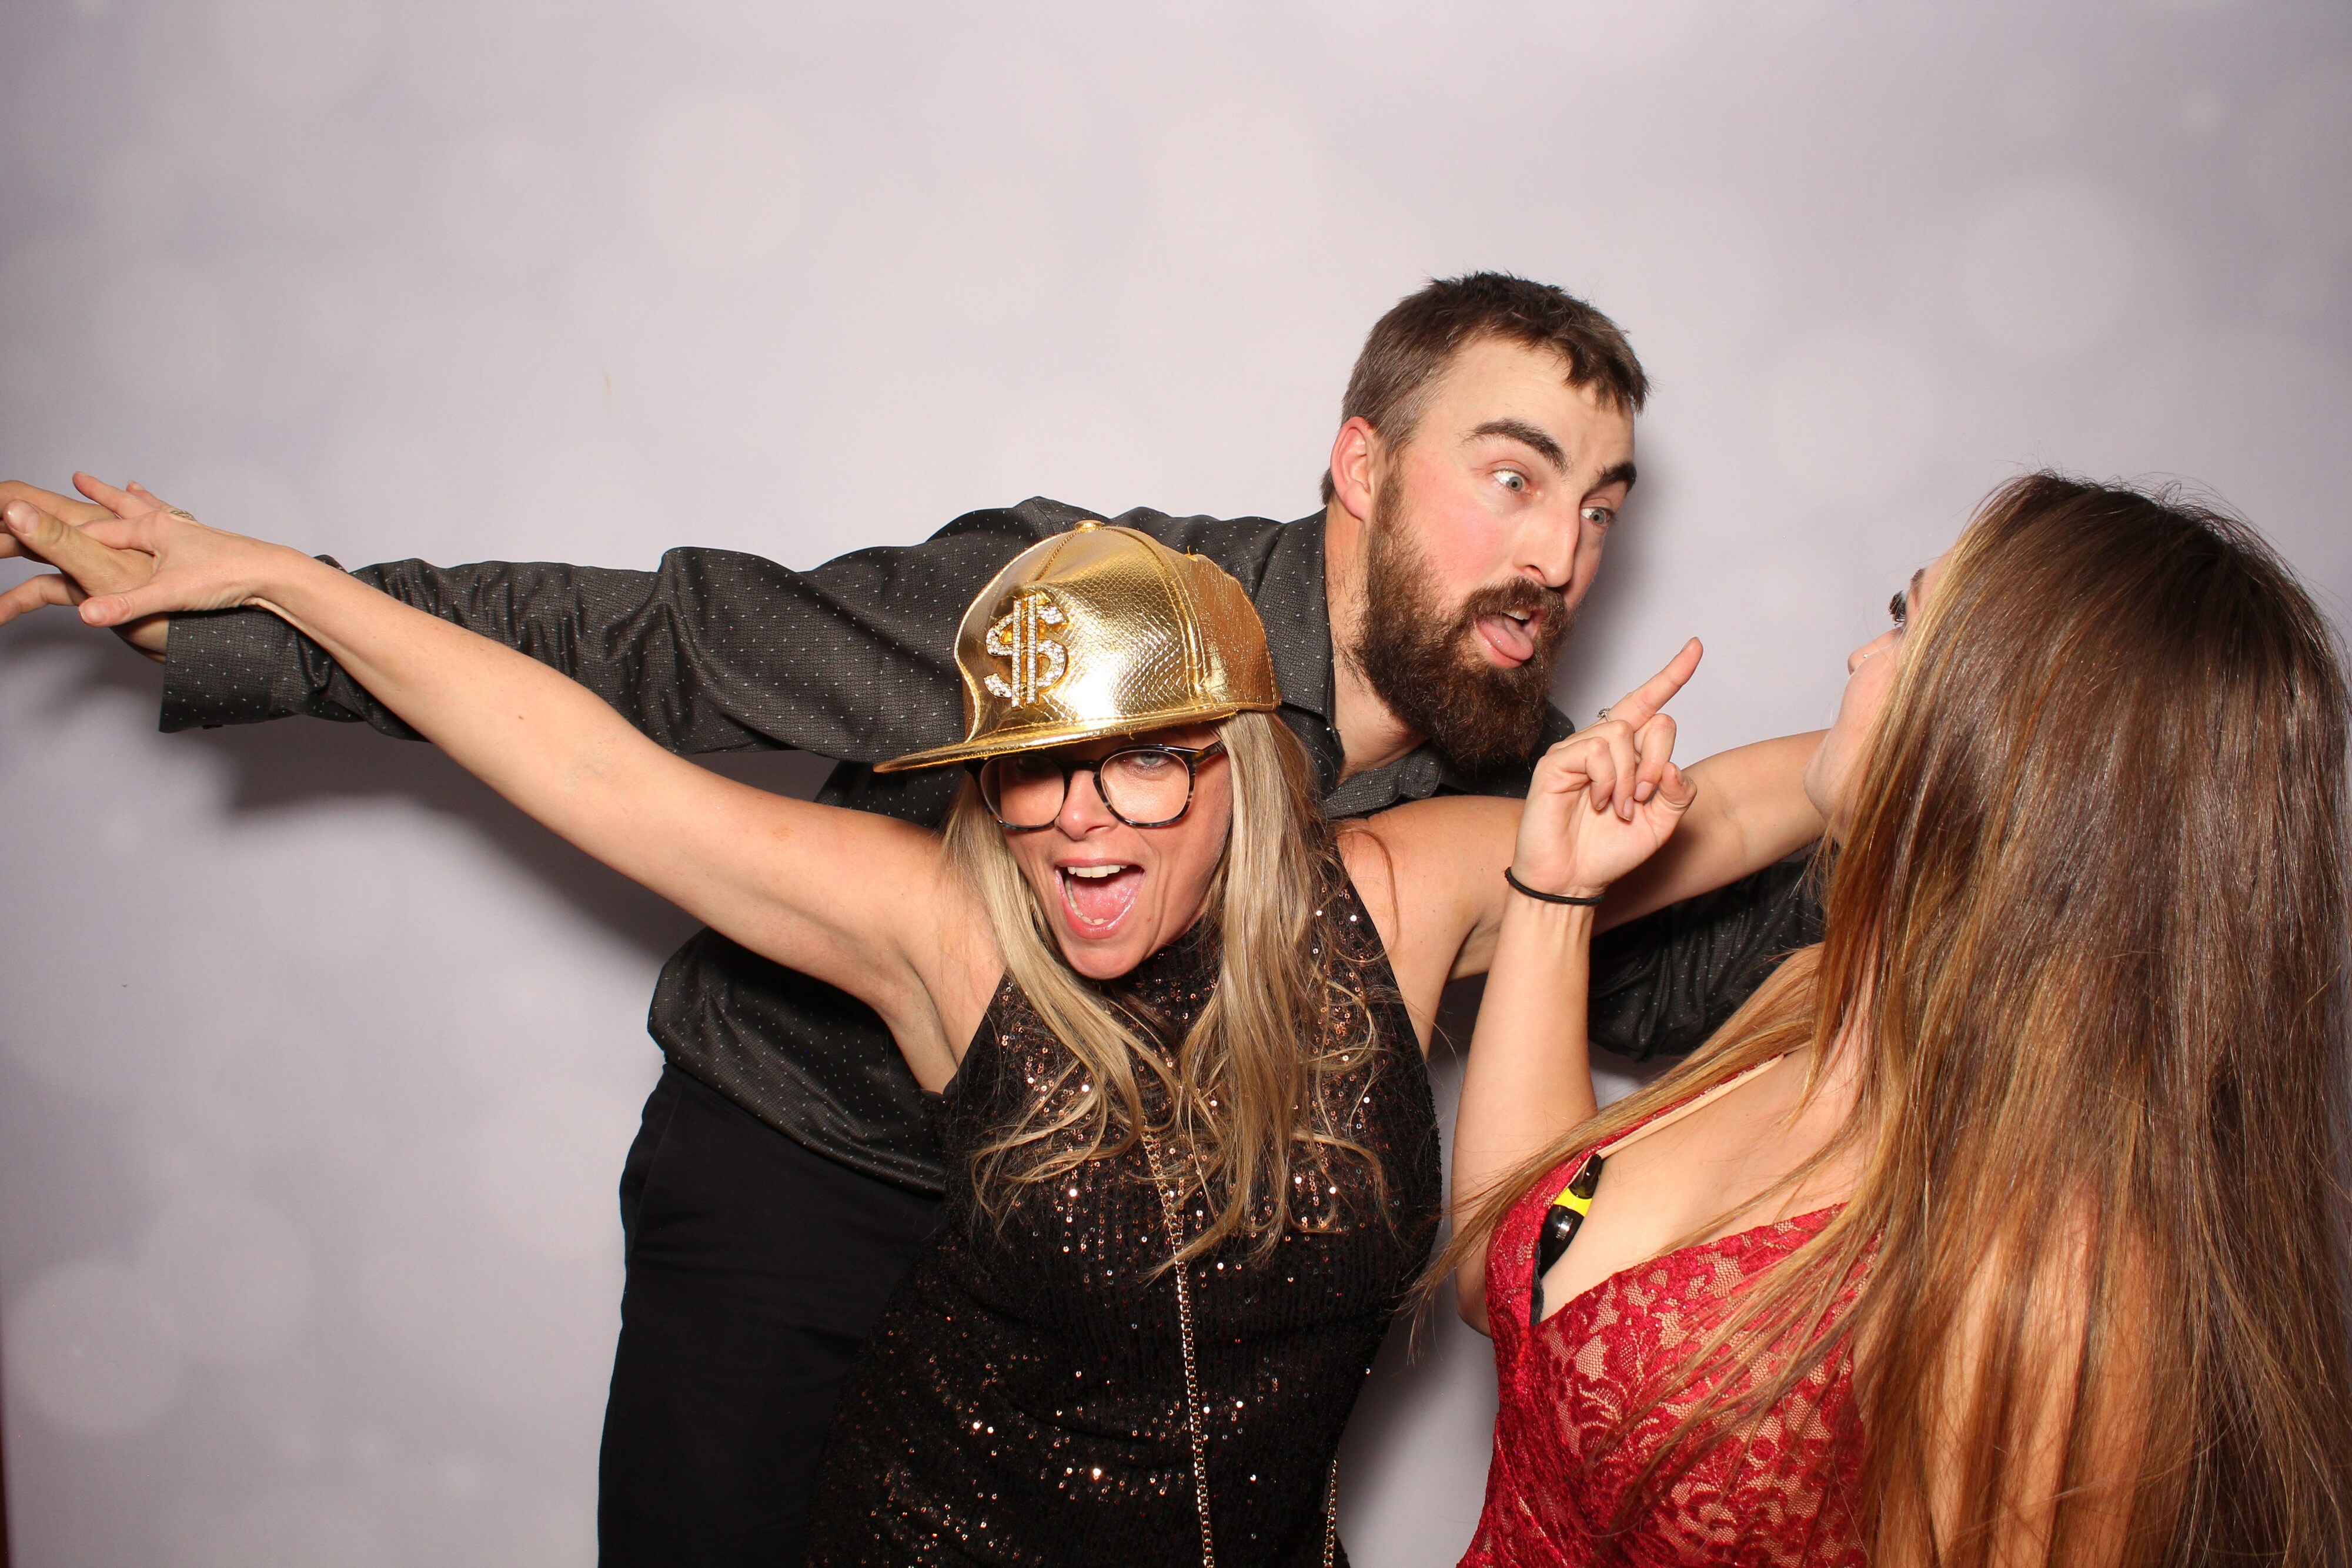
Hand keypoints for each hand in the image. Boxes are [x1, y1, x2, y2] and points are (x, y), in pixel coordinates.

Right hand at [0, 495, 302, 630]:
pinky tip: (171, 511)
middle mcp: (167, 523)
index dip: (63, 534)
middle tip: (77, 477)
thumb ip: (124, 605)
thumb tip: (86, 615)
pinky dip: (167, 514)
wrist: (271, 574)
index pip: (95, 532)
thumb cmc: (224, 578)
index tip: (37, 530)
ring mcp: (187, 529)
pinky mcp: (204, 541)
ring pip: (151, 510)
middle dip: (99, 495)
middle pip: (123, 507)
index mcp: (150, 529)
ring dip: (132, 499)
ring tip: (123, 483)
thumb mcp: (166, 594)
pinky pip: (177, 522)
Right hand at [1509, 639, 1701, 897]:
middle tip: (1643, 799)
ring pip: (1621, 734)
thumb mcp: (1662, 823)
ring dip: (1629, 779)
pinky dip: (1605, 782)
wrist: (1573, 879)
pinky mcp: (1556, 762)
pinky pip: (1595, 751)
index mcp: (1629, 753)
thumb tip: (1671, 765)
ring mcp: (1577, 750)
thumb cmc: (1610, 851)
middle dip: (1658, 761)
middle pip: (1651, 720)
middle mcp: (1603, 744)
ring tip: (1616, 808)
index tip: (1697, 647)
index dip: (1674, 674)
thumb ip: (1678, 792)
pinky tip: (1594, 804)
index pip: (1651, 704)